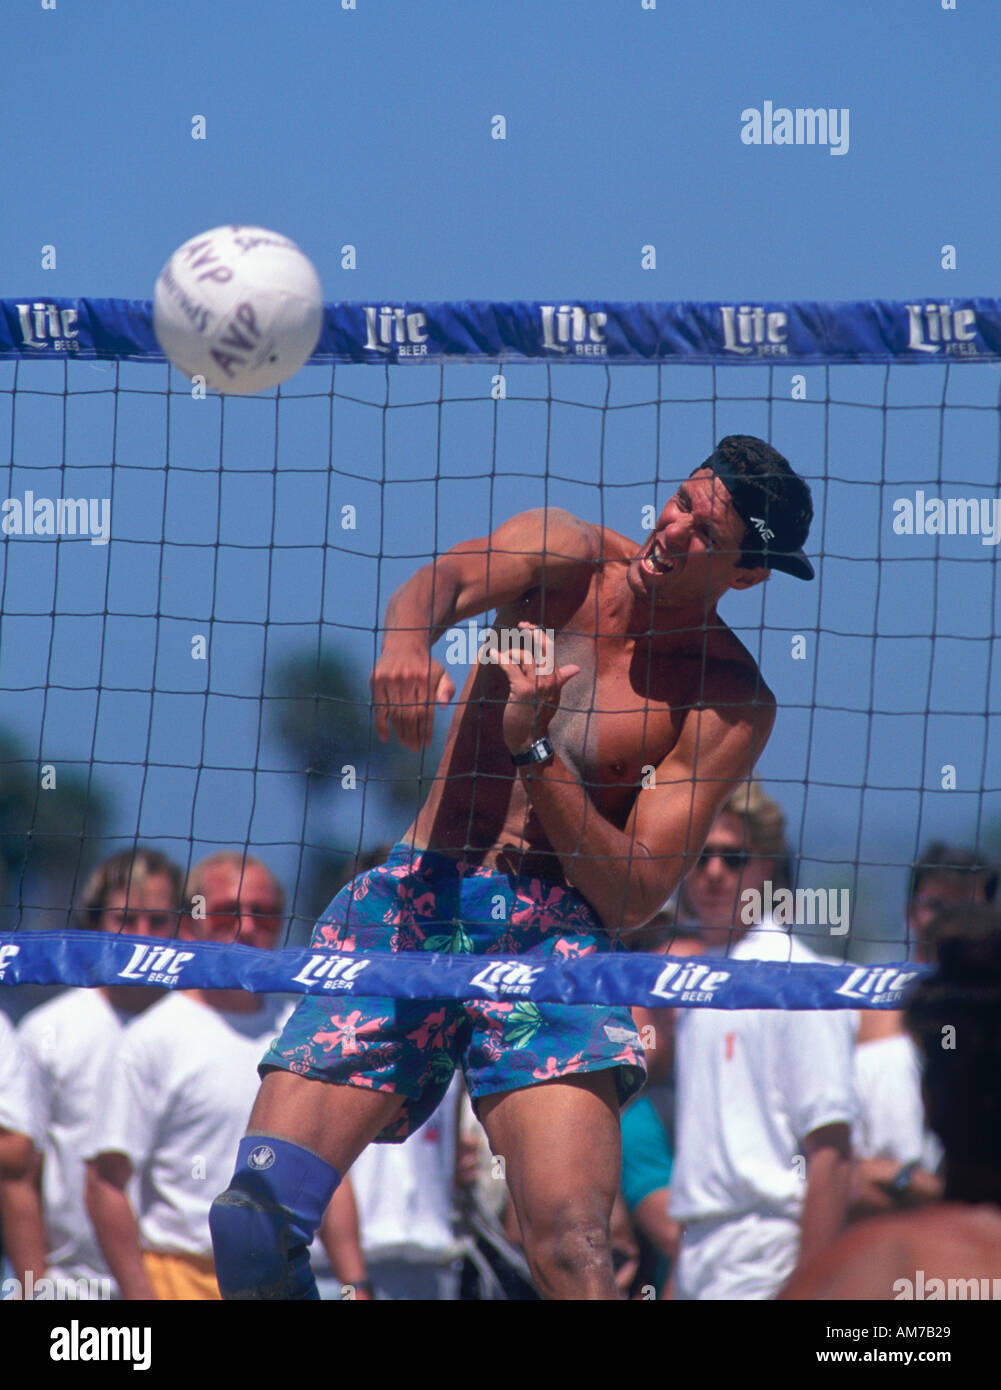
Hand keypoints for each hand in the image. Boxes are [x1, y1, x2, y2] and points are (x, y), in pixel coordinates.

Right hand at [371, 643, 454, 751]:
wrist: (404, 643)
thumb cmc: (425, 664)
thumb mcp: (441, 673)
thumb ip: (447, 688)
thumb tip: (445, 705)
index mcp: (425, 678)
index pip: (425, 710)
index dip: (426, 729)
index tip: (426, 743)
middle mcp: (407, 678)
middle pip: (410, 714)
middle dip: (413, 734)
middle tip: (415, 748)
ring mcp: (390, 679)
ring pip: (395, 713)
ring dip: (400, 732)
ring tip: (406, 744)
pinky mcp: (376, 680)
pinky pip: (379, 707)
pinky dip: (381, 724)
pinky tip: (385, 738)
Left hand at [495, 623, 578, 753]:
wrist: (531, 740)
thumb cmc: (537, 717)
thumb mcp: (552, 697)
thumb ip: (561, 679)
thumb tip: (576, 668)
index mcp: (556, 678)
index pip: (551, 649)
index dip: (540, 634)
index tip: (528, 627)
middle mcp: (549, 679)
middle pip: (543, 647)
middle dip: (532, 632)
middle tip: (521, 626)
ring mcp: (537, 685)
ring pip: (526, 656)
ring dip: (511, 652)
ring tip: (501, 654)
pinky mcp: (522, 691)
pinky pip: (510, 668)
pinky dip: (500, 658)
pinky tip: (492, 654)